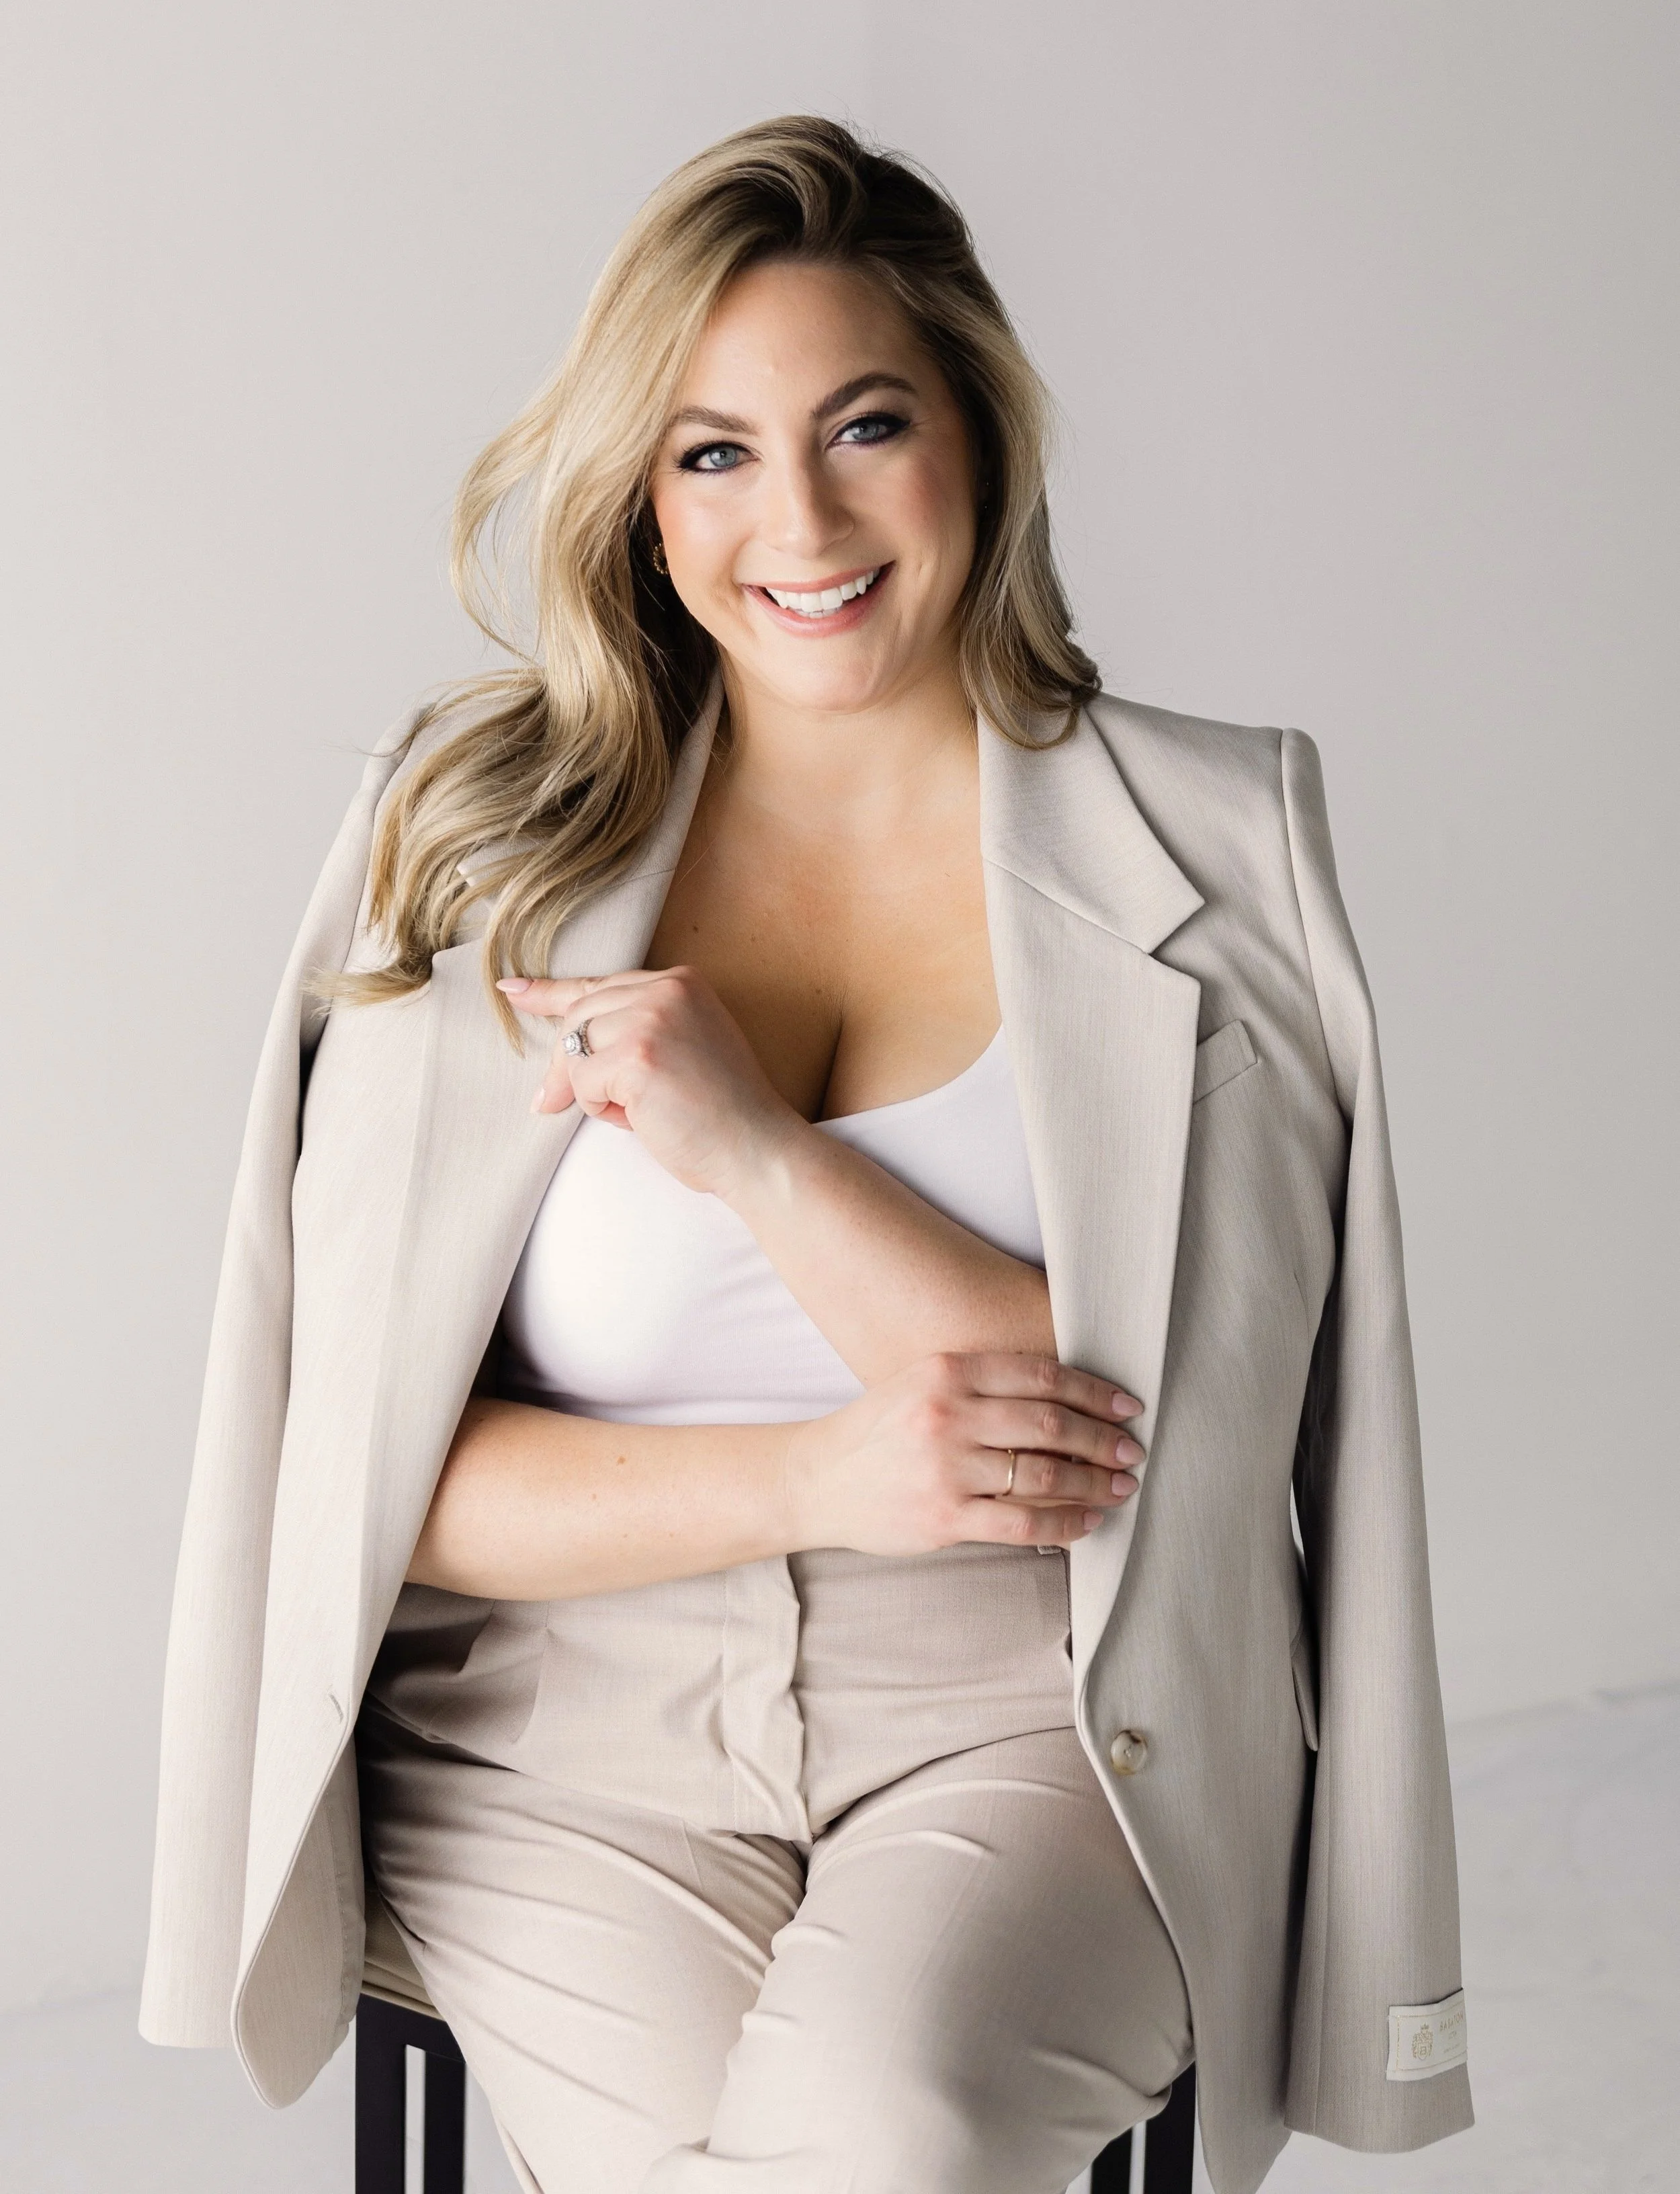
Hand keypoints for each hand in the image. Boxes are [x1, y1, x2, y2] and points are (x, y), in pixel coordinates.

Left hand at [499, 966, 800, 1196]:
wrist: (756, 1150)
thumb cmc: (720, 1116)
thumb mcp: (678, 1054)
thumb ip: (633, 1033)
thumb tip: (563, 1049)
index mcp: (682, 983)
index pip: (600, 985)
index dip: (551, 993)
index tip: (513, 991)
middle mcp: (667, 989)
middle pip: (579, 1016)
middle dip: (566, 1067)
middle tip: (552, 1104)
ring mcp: (653, 1018)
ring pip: (576, 1049)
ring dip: (593, 1091)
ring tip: (638, 1112)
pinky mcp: (637, 1054)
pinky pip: (581, 1082)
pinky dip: (599, 1110)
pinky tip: (640, 1118)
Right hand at [785, 1351, 1144, 1555]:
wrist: (817, 1480)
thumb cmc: (878, 1431)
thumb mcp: (922, 1383)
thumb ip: (983, 1384)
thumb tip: (1066, 1398)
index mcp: (948, 1370)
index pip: (1042, 1375)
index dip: (1094, 1391)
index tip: (1127, 1406)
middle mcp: (948, 1413)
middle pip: (1051, 1423)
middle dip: (1102, 1439)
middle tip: (1132, 1450)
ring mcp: (946, 1468)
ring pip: (1044, 1474)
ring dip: (1094, 1482)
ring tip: (1120, 1487)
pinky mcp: (944, 1517)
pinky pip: (1023, 1523)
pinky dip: (1067, 1523)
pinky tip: (1089, 1522)